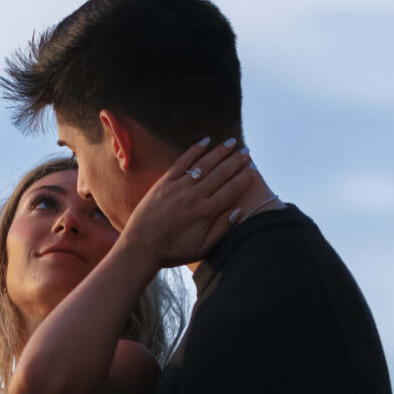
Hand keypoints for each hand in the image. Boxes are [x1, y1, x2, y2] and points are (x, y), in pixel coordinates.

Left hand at [119, 138, 260, 270]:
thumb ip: (221, 230)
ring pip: (205, 164)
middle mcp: (194, 196)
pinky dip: (195, 150)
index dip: (243, 179)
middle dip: (236, 161)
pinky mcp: (165, 182)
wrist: (141, 247)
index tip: (253, 169)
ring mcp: (179, 187)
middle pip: (221, 174)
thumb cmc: (172, 251)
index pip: (231, 190)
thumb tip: (238, 212)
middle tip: (247, 151)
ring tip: (232, 142)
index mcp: (206, 213)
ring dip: (220, 152)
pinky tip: (206, 141)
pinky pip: (183, 161)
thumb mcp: (201, 248)